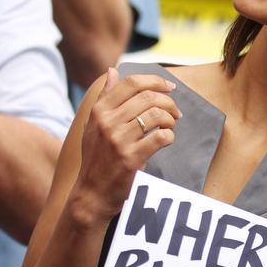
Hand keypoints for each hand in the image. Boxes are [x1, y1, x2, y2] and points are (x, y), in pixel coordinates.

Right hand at [71, 68, 181, 224]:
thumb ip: (104, 97)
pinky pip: (161, 137)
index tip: (170, 87)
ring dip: (170, 119)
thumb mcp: (93, 125)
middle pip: (148, 97)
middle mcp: (107, 122)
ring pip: (156, 115)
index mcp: (99, 111)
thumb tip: (112, 71)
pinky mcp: (131, 158)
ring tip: (170, 126)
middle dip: (168, 102)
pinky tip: (166, 140)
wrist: (91, 195)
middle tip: (175, 112)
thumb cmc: (95, 159)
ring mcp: (118, 140)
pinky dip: (169, 136)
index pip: (131, 83)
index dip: (155, 81)